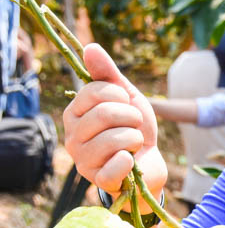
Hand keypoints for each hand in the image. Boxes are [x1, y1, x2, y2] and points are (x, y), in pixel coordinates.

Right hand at [63, 44, 166, 206]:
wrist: (149, 163)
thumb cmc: (133, 127)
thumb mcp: (126, 97)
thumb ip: (108, 74)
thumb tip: (90, 47)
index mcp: (74, 113)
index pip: (95, 91)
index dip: (121, 96)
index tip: (126, 104)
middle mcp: (72, 136)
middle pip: (106, 114)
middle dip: (132, 118)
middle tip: (134, 126)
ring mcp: (82, 160)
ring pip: (116, 139)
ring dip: (136, 138)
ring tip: (133, 144)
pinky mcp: (98, 181)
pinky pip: (118, 165)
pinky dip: (132, 162)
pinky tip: (130, 162)